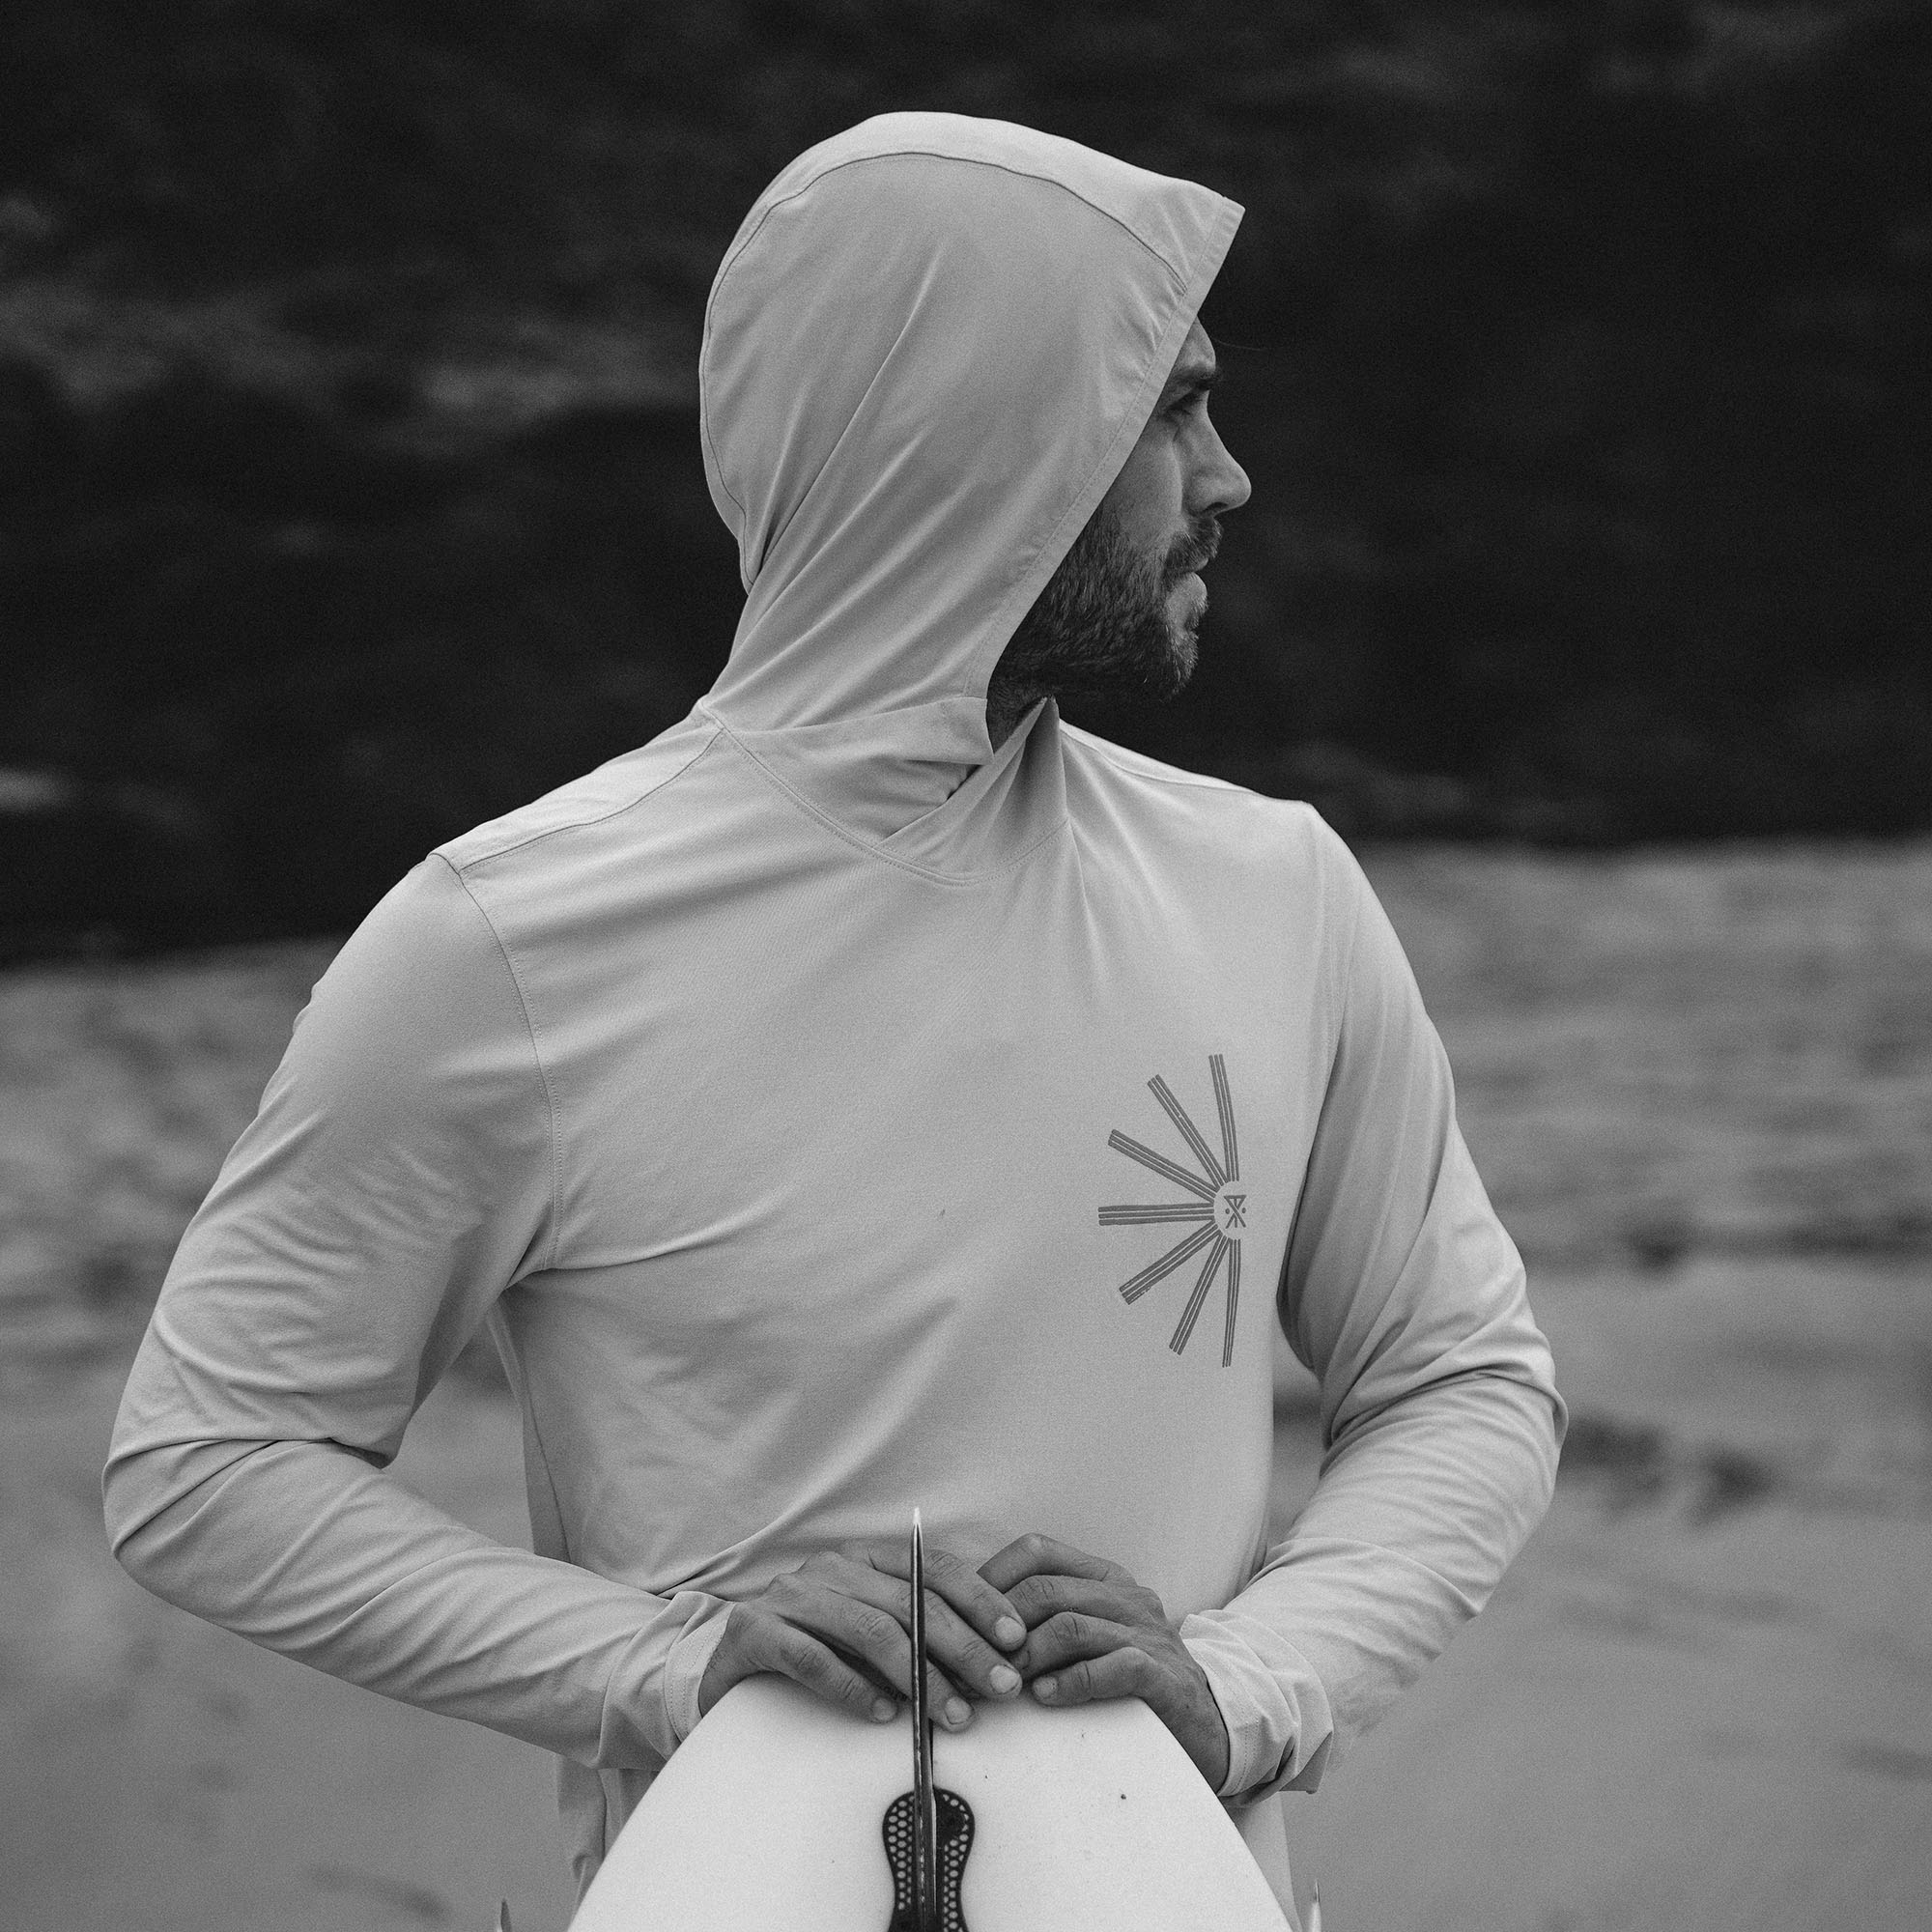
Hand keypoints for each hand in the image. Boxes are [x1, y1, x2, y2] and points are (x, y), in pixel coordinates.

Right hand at [696, 1540, 1028, 1729]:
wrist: (730, 1666)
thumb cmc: (815, 1650)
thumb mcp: (869, 1633)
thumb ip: (917, 1635)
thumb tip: (988, 1663)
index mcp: (863, 1559)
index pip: (932, 1568)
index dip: (978, 1599)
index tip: (1015, 1637)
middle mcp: (828, 1568)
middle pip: (910, 1603)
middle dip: (963, 1647)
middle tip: (1000, 1686)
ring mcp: (790, 1596)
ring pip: (869, 1629)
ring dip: (920, 1676)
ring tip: (953, 1713)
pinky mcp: (755, 1631)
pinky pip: (813, 1657)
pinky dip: (854, 1687)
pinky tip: (884, 1712)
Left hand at [980, 1533, 1230, 1791]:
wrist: (1206, 1723)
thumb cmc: (1130, 1679)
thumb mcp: (1087, 1638)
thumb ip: (1042, 1624)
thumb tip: (969, 1626)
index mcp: (1104, 1577)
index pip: (1037, 1550)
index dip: (992, 1577)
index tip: (961, 1616)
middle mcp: (1126, 1596)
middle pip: (1045, 1590)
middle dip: (999, 1628)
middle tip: (971, 1664)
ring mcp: (1147, 1632)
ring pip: (1071, 1625)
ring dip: (1027, 1657)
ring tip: (1003, 1684)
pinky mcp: (1163, 1675)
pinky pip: (1112, 1665)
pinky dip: (1071, 1681)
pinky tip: (1045, 1697)